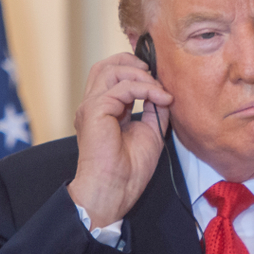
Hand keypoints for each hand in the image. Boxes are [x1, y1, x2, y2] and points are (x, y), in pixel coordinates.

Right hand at [68, 52, 172, 228]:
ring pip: (111, 70)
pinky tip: (159, 98)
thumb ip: (153, 109)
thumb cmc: (128, 170)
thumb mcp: (150, 131)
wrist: (115, 190)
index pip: (111, 76)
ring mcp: (91, 106)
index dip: (134, 70)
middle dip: (132, 62)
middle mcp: (93, 105)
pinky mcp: (95, 109)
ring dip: (141, 75)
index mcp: (102, 111)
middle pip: (105, 66)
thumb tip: (163, 92)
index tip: (158, 81)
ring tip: (159, 90)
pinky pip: (123, 87)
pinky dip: (145, 88)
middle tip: (154, 73)